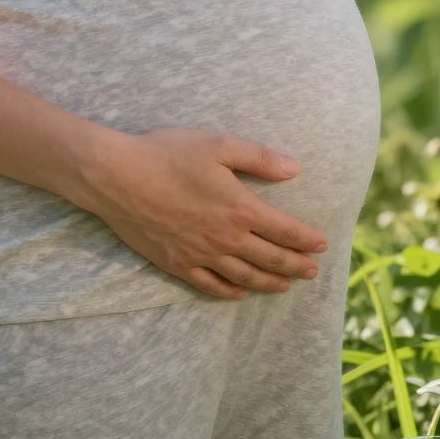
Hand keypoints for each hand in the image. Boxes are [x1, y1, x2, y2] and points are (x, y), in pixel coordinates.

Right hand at [74, 126, 330, 298]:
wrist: (118, 177)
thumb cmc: (168, 154)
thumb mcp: (219, 145)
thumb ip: (259, 158)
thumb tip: (294, 169)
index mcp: (240, 208)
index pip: (284, 230)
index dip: (305, 240)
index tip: (321, 246)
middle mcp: (225, 237)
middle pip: (270, 258)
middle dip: (295, 266)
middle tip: (312, 273)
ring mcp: (200, 254)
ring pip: (244, 276)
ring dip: (269, 282)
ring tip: (285, 286)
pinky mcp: (176, 264)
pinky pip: (210, 285)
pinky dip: (230, 292)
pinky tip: (240, 293)